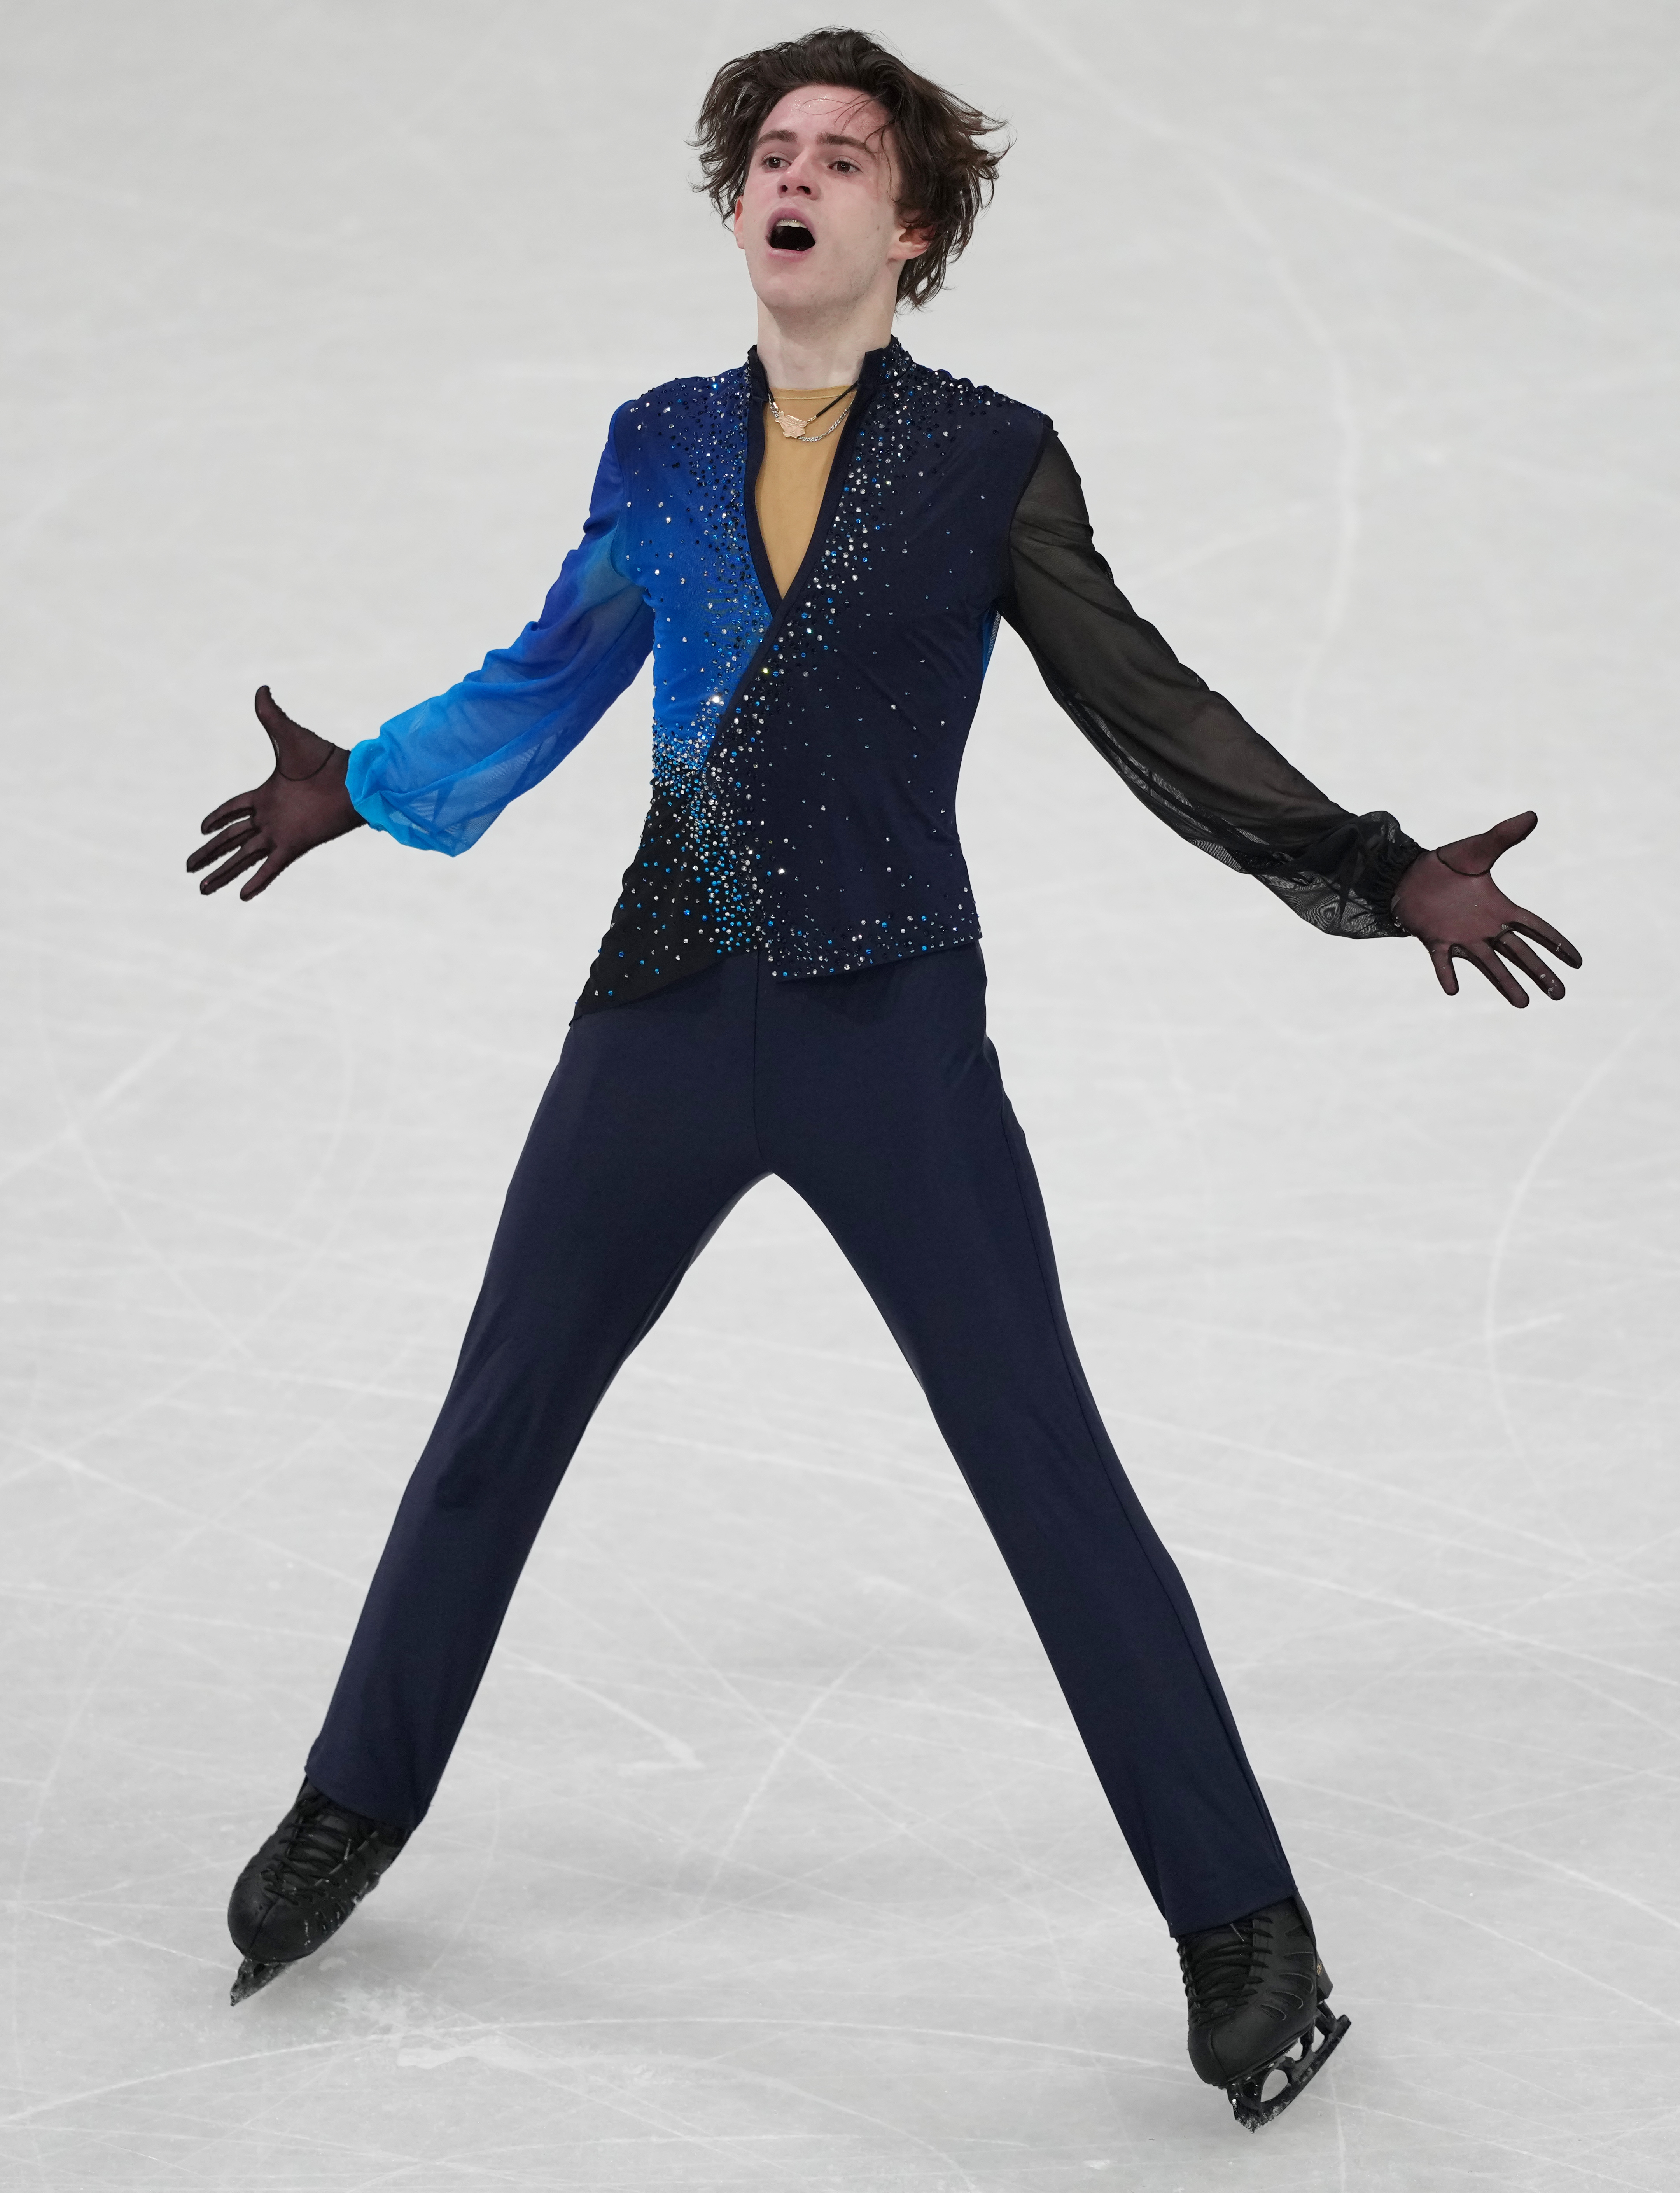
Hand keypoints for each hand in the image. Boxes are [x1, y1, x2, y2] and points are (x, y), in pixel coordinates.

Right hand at [187, 687, 364, 899]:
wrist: (354, 780)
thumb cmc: (325, 759)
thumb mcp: (289, 736)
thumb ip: (272, 716)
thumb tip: (261, 688)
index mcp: (266, 795)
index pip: (234, 810)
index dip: (217, 818)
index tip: (201, 828)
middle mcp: (270, 818)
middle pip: (231, 839)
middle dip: (209, 853)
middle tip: (189, 868)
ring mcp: (281, 833)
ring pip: (243, 857)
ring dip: (223, 873)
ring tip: (203, 890)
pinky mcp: (294, 845)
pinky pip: (271, 867)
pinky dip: (257, 882)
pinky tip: (241, 897)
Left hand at [1392, 811, 1579, 1006]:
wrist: (1407, 874)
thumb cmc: (1446, 864)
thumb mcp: (1478, 848)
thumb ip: (1504, 836)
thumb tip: (1533, 815)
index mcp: (1499, 908)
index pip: (1535, 928)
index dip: (1556, 944)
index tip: (1577, 963)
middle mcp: (1484, 928)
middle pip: (1519, 954)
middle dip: (1539, 973)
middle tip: (1559, 994)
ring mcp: (1461, 937)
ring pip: (1489, 964)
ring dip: (1504, 983)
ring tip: (1523, 1004)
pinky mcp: (1435, 939)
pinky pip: (1442, 960)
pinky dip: (1447, 973)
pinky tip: (1453, 990)